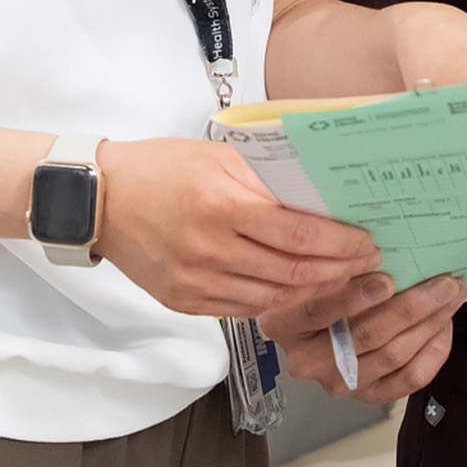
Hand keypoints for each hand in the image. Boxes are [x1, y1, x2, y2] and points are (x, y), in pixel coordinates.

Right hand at [94, 138, 381, 317]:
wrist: (99, 199)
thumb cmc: (158, 169)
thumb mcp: (217, 157)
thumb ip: (267, 177)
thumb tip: (319, 194)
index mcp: (221, 205)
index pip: (300, 234)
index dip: (341, 244)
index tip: (366, 243)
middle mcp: (209, 248)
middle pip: (293, 273)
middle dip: (339, 272)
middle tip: (366, 267)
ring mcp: (196, 280)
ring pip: (273, 299)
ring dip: (315, 293)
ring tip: (341, 281)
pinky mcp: (185, 301)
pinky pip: (244, 309)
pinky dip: (277, 303)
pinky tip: (297, 292)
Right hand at [263, 271, 466, 402]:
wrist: (313, 326)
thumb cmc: (317, 286)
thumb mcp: (310, 268)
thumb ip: (331, 260)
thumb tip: (378, 246)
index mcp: (282, 324)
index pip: (316, 312)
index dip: (354, 296)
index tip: (387, 277)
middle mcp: (306, 360)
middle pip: (366, 335)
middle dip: (413, 305)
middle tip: (443, 281)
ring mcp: (338, 382)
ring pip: (394, 355)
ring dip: (430, 322)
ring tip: (450, 296)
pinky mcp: (367, 396)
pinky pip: (410, 379)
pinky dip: (433, 350)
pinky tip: (443, 325)